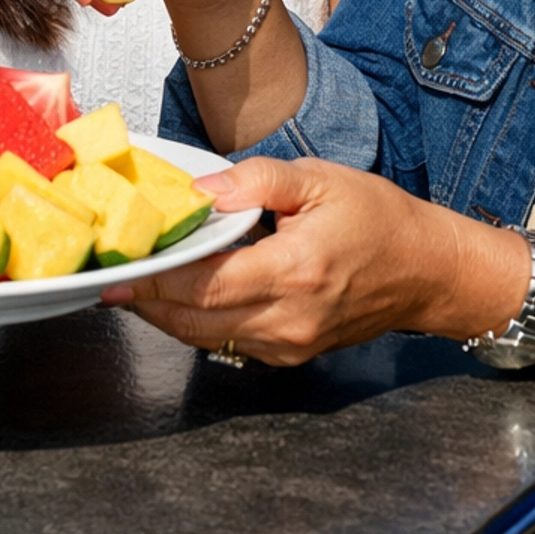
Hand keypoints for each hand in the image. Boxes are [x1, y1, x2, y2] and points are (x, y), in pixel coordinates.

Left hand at [108, 156, 516, 367]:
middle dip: (147, 302)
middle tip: (109, 280)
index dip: (155, 281)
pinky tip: (179, 294)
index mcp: (294, 272)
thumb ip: (253, 182)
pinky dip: (198, 320)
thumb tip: (200, 191)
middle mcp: (287, 320)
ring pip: (207, 337)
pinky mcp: (291, 354)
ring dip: (166, 314)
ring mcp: (289, 345)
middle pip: (195, 320)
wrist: (426, 271)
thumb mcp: (317, 179)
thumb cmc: (377, 218)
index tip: (117, 271)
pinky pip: (229, 341)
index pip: (206, 285)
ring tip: (133, 285)